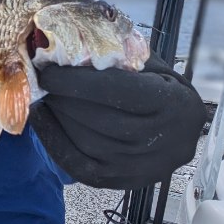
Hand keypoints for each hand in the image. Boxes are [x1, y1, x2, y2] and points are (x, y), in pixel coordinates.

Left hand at [29, 56, 207, 189]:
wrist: (181, 129)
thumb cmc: (163, 89)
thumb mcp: (153, 66)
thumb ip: (120, 55)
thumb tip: (70, 40)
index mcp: (176, 105)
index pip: (120, 92)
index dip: (78, 81)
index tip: (49, 71)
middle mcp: (165, 142)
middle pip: (101, 120)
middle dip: (64, 98)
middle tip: (41, 81)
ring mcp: (144, 168)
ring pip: (88, 143)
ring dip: (58, 118)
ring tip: (43, 97)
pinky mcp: (123, 182)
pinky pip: (80, 166)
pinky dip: (55, 142)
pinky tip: (43, 120)